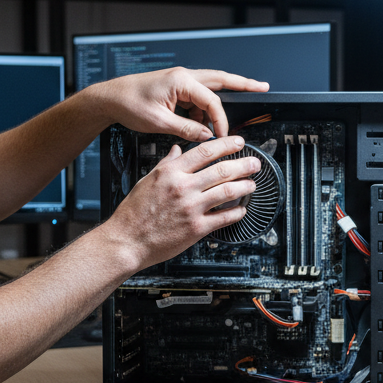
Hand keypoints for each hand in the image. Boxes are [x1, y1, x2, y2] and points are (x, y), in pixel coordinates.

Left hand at [86, 67, 268, 140]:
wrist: (110, 98)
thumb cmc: (129, 105)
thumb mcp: (159, 122)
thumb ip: (186, 129)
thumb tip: (206, 136)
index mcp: (181, 81)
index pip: (212, 101)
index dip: (220, 121)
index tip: (222, 137)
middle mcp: (184, 77)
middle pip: (222, 80)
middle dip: (244, 84)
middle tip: (263, 87)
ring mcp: (181, 81)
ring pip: (211, 90)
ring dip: (219, 106)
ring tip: (225, 124)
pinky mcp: (176, 88)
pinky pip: (197, 99)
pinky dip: (202, 112)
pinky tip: (200, 125)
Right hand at [105, 135, 261, 268]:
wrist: (127, 241)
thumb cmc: (134, 213)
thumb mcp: (147, 180)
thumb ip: (166, 164)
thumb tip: (177, 150)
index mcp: (170, 173)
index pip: (204, 152)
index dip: (226, 145)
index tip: (238, 142)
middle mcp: (183, 187)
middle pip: (221, 170)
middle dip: (244, 164)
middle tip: (255, 163)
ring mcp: (191, 208)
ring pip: (227, 192)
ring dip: (245, 186)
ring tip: (253, 183)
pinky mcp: (197, 228)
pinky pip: (224, 217)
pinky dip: (237, 212)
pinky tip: (242, 209)